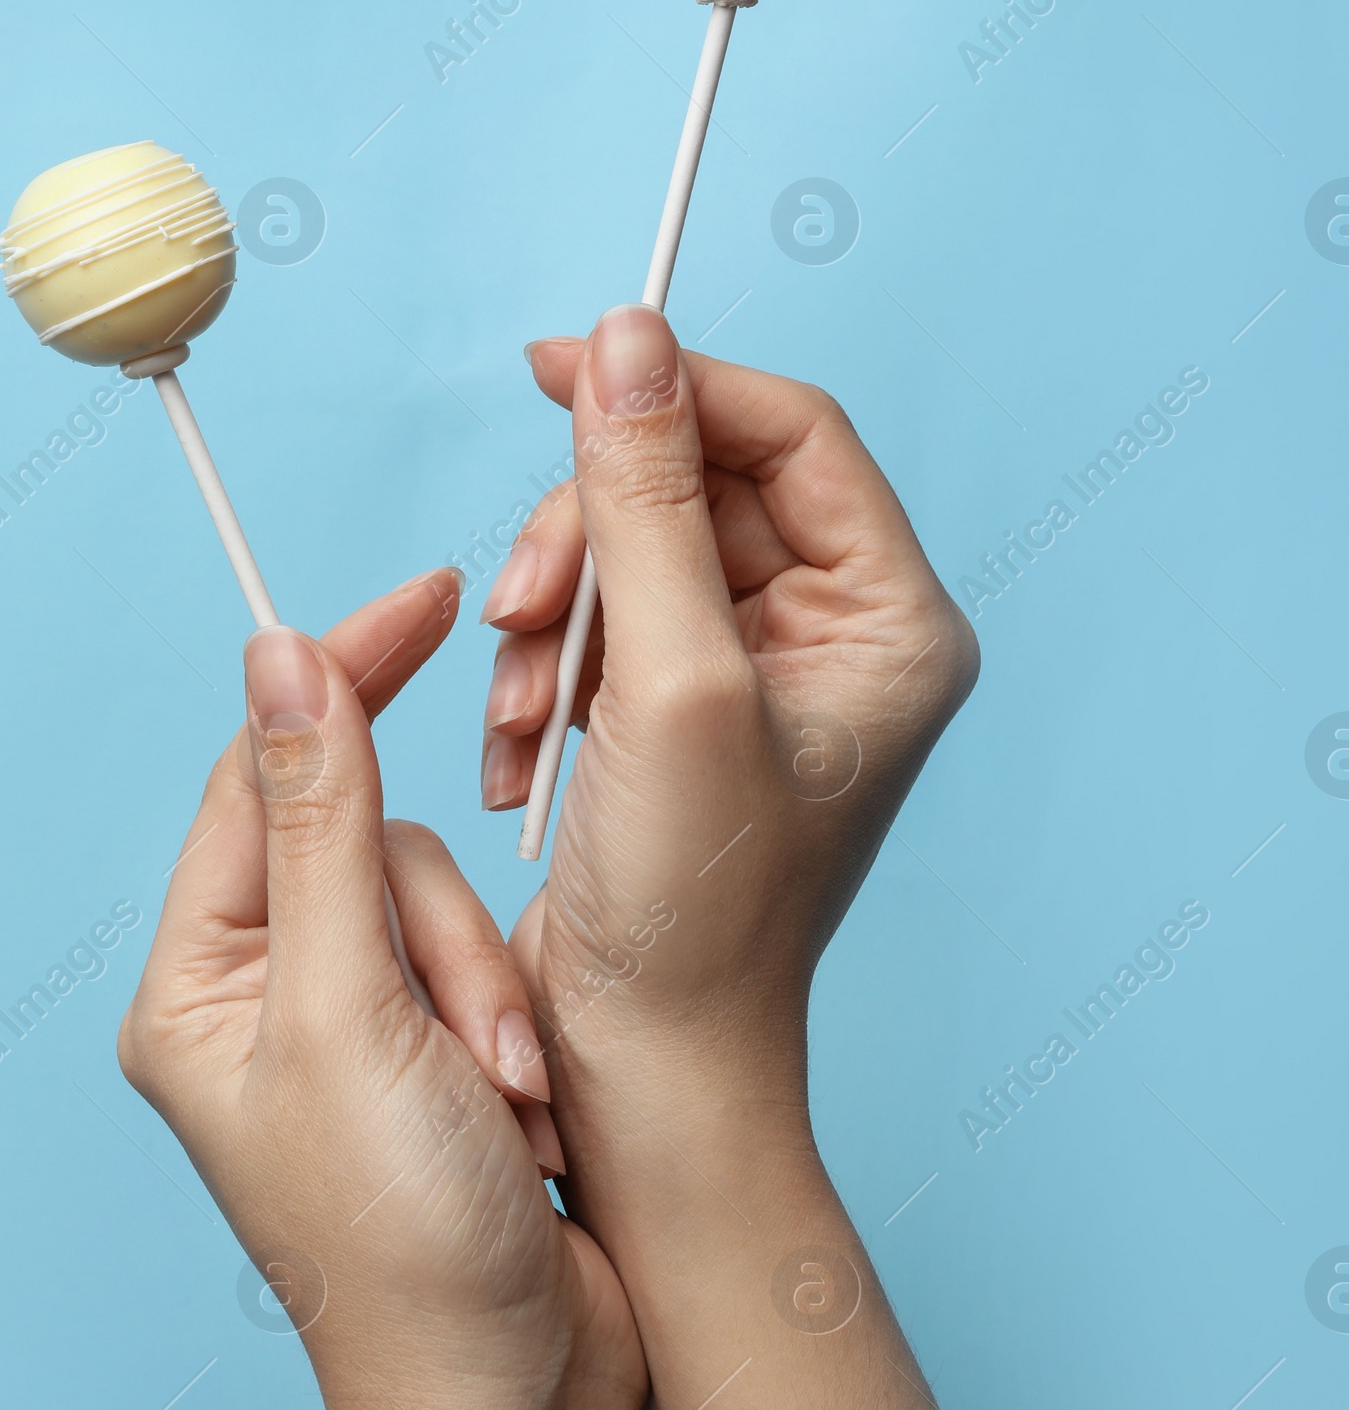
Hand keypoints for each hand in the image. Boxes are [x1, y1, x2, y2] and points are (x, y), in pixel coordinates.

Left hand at [119, 569, 646, 1409]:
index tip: (432, 596)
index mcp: (200, 984)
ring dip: (493, 996)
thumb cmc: (402, 1239)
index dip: (342, 679)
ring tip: (509, 1102)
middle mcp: (265, 997)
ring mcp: (355, 1030)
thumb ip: (320, 820)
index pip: (260, 776)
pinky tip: (528, 1115)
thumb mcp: (349, 1008)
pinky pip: (489, 964)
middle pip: (372, 847)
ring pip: (445, 906)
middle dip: (447, 940)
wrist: (510, 1401)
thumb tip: (278, 655)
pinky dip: (521, 1027)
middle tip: (477, 1046)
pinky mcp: (435, 1057)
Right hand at [479, 307, 978, 1104]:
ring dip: (551, 616)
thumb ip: (644, 500)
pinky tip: (520, 749)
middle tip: (520, 604)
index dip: (676, 385)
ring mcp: (756, 677)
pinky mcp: (678, 713)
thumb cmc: (692, 910)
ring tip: (522, 709)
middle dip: (589, 539)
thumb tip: (624, 339)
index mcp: (888, 621)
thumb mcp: (667, 683)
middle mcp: (836, 637)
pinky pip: (598, 622)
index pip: (792, 432)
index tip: (557, 366)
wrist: (640, 1071)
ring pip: (631, 551)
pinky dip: (540, 671)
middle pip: (696, 485)